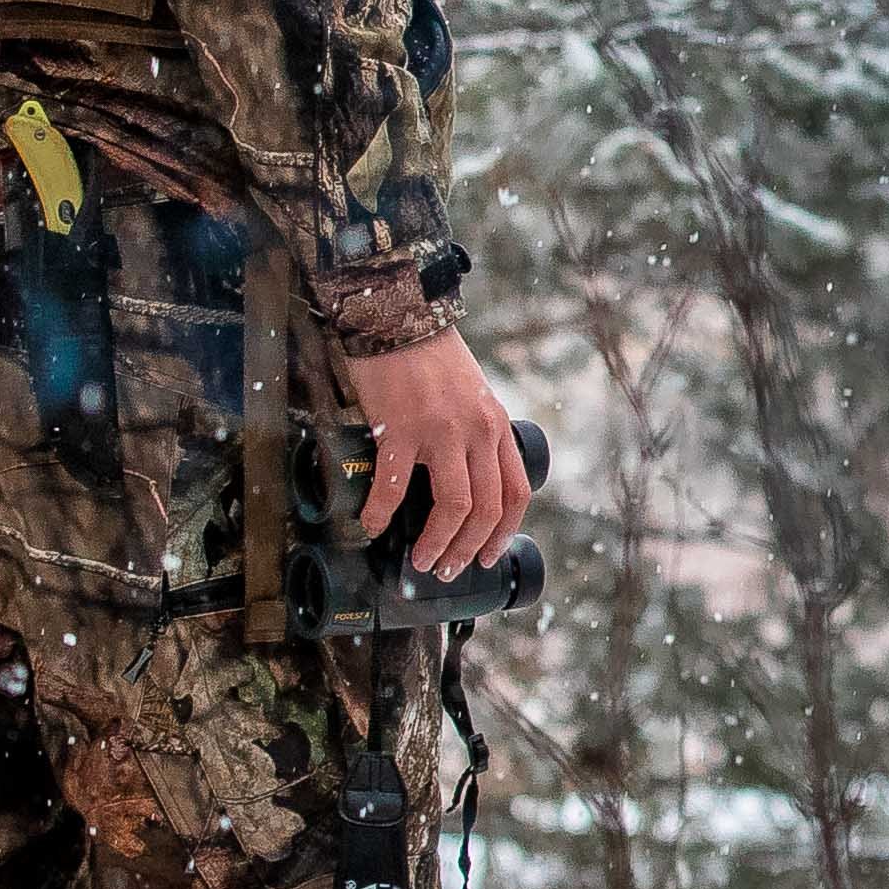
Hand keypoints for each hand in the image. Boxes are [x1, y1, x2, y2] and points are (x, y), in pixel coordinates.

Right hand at [342, 325, 530, 579]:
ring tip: (420, 561)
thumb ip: (475, 435)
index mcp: (496, 427)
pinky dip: (382, 514)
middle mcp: (477, 432)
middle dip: (468, 549)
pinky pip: (393, 486)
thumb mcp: (473, 397)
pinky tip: (372, 525)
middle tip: (447, 570)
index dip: (503, 533)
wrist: (399, 318)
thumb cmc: (431, 359)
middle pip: (487, 509)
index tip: (486, 557)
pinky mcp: (401, 428)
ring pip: (453, 507)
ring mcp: (441, 431)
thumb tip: (463, 481)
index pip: (516, 493)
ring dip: (437, 543)